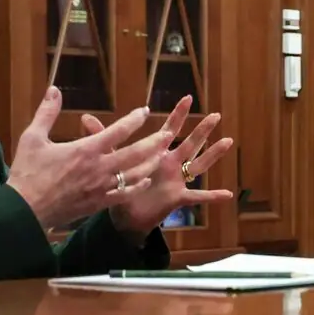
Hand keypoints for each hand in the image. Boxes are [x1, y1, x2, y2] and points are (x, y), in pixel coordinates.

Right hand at [8, 87, 174, 230]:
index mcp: (85, 150)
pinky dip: (137, 186)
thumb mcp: (32, 137)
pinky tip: (145, 180)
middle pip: (135, 153)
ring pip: (135, 175)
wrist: (24, 210)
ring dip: (151, 164)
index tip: (144, 111)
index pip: (117, 131)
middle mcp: (98, 168)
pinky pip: (125, 194)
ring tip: (163, 155)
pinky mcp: (98, 203)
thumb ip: (47, 112)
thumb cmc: (27, 173)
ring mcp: (101, 188)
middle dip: (154, 142)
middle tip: (168, 133)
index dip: (134, 119)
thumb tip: (54, 89)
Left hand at [80, 96, 234, 236]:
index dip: (178, 114)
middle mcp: (170, 164)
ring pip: (199, 164)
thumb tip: (85, 117)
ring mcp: (177, 180)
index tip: (187, 98)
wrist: (123, 216)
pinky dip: (212, 196)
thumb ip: (103, 139)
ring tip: (228, 142)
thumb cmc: (121, 186)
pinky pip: (197, 196)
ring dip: (213, 154)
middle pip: (190, 143)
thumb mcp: (111, 160)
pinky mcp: (177, 197)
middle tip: (216, 115)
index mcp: (156, 153)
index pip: (169, 129)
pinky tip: (227, 194)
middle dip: (202, 129)